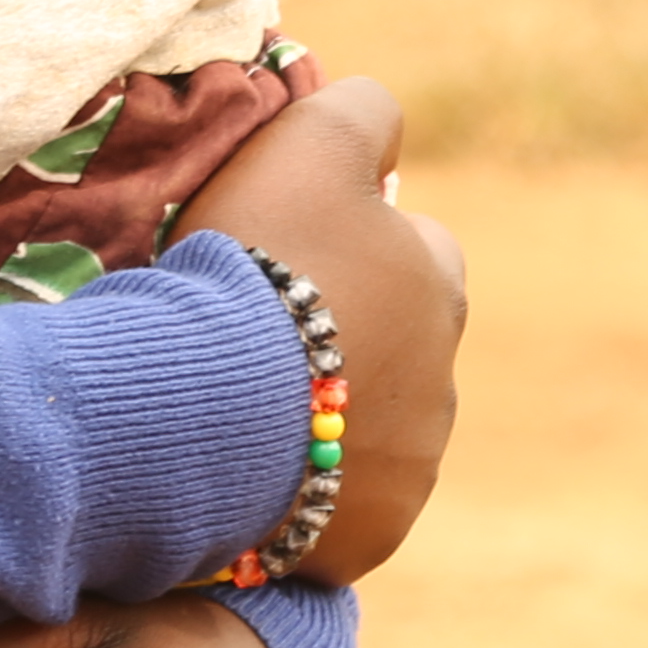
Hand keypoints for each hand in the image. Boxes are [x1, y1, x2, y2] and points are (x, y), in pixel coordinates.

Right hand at [174, 73, 464, 585]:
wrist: (204, 401)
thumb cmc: (258, 259)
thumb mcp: (310, 143)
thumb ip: (364, 112)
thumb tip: (390, 119)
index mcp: (437, 283)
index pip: (417, 247)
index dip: (353, 243)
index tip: (289, 253)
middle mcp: (443, 380)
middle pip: (397, 344)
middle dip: (347, 336)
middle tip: (257, 331)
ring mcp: (410, 467)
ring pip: (370, 429)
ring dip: (322, 413)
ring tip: (238, 402)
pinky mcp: (369, 535)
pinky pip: (338, 506)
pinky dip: (302, 489)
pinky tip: (243, 468)